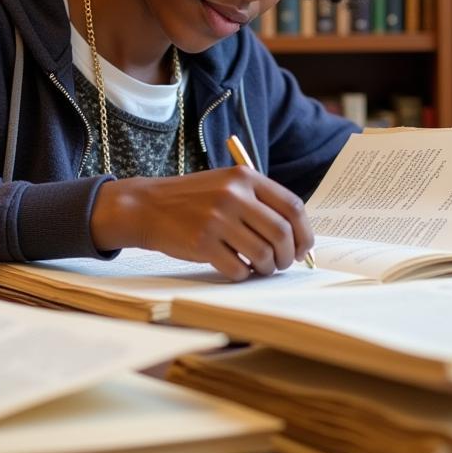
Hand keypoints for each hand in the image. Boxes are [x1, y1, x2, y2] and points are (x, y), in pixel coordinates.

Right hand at [91, 167, 314, 281]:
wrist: (148, 206)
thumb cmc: (193, 200)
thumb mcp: (226, 185)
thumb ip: (259, 202)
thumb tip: (297, 235)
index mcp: (244, 177)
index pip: (292, 206)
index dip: (304, 232)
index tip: (302, 247)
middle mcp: (233, 195)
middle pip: (282, 233)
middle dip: (288, 256)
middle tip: (281, 263)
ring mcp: (217, 219)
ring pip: (263, 254)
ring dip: (266, 268)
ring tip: (259, 266)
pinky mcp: (202, 243)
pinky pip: (237, 269)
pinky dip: (242, 274)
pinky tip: (236, 267)